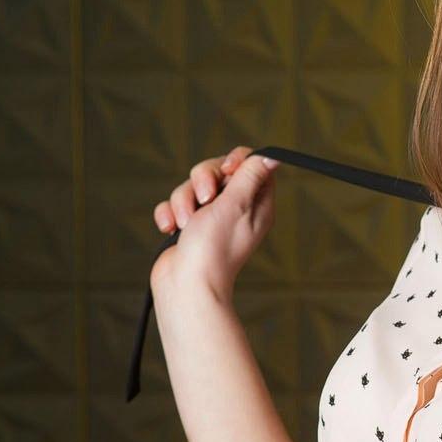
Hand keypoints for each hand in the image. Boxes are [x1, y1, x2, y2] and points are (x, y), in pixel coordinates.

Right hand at [149, 146, 279, 301]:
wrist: (186, 285)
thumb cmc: (214, 248)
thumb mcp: (237, 204)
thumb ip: (250, 176)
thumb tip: (272, 157)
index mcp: (255, 204)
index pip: (251, 165)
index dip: (236, 161)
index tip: (226, 171)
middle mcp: (234, 209)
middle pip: (217, 171)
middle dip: (203, 180)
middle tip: (205, 199)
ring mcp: (209, 218)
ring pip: (191, 187)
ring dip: (183, 202)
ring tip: (185, 224)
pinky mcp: (187, 227)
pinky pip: (174, 205)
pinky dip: (169, 214)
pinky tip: (170, 229)